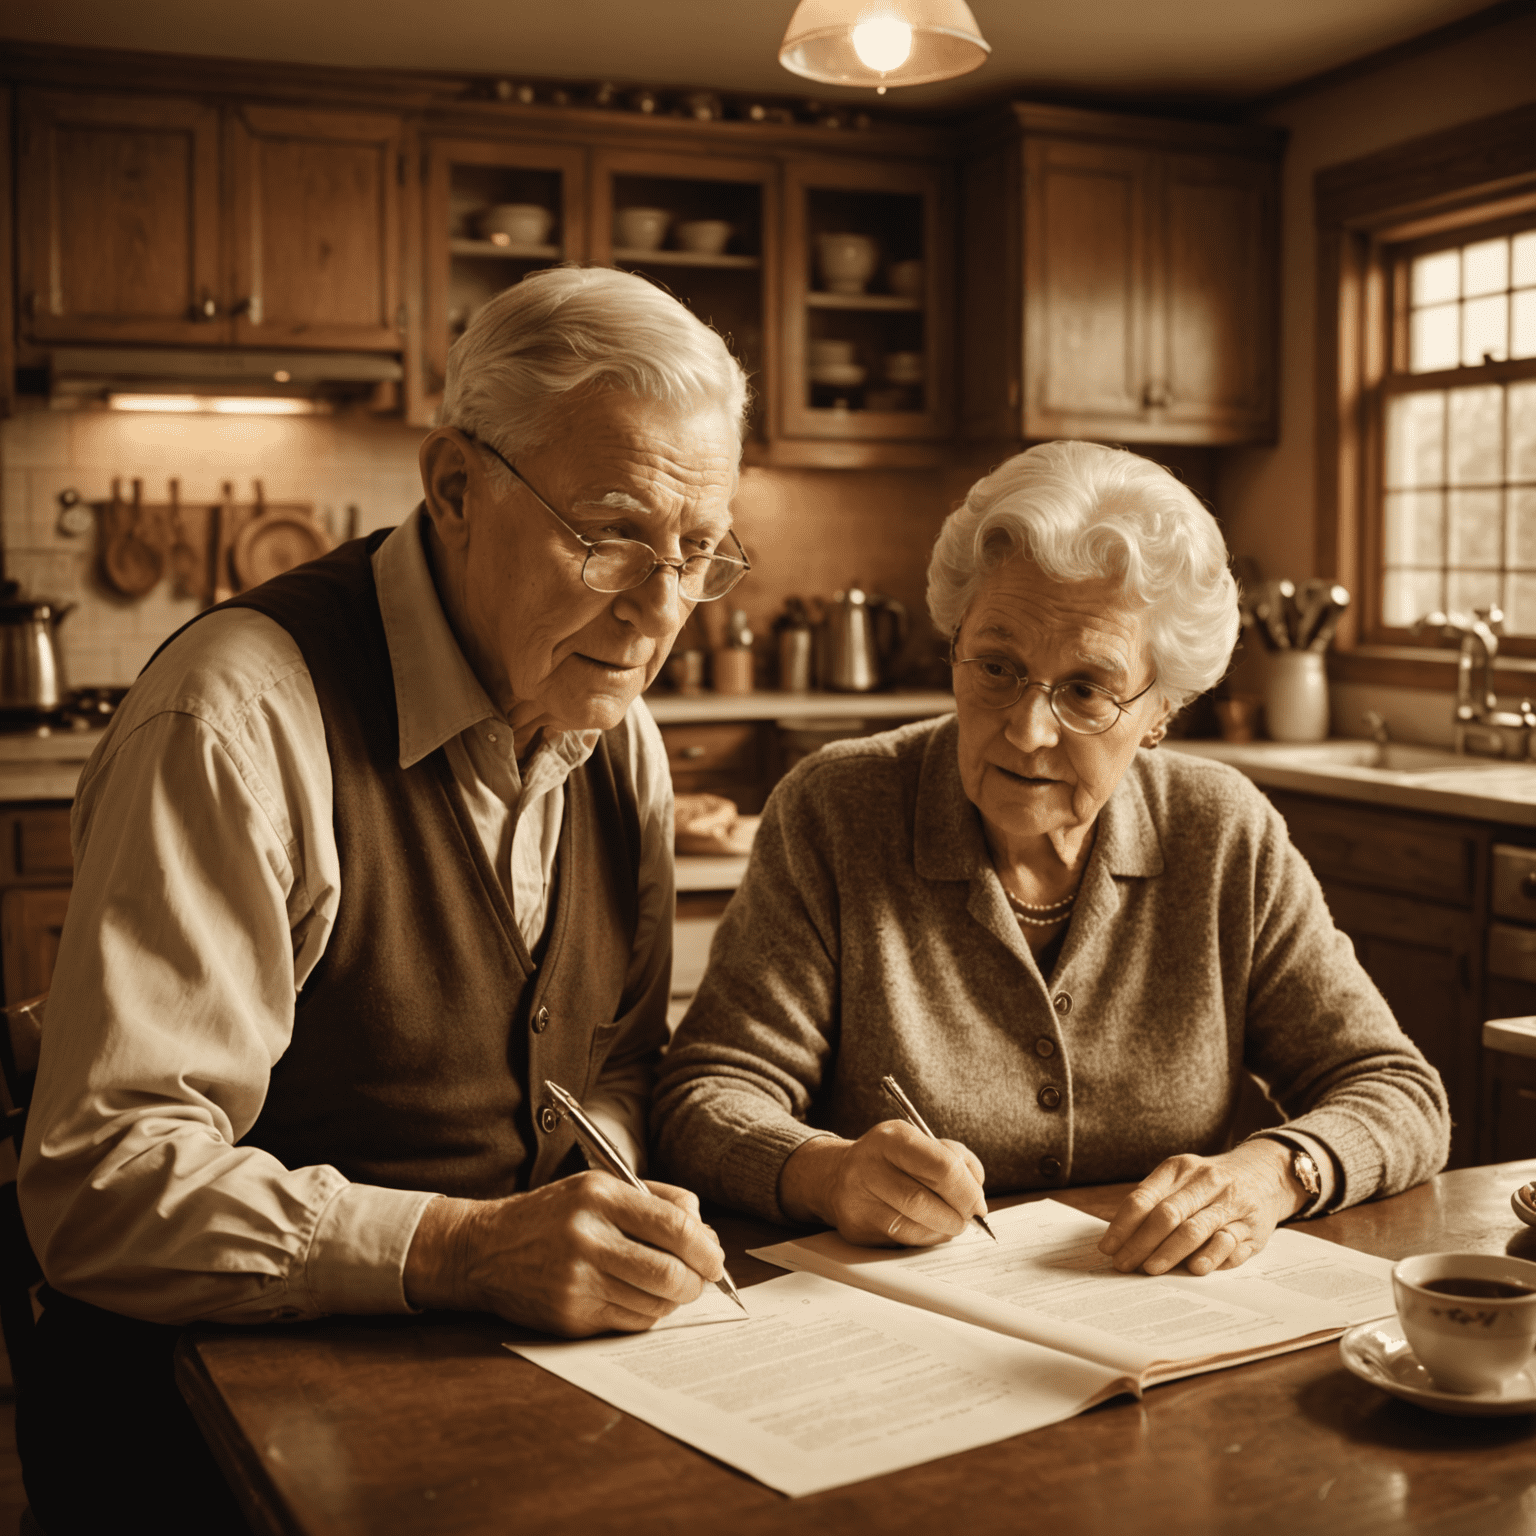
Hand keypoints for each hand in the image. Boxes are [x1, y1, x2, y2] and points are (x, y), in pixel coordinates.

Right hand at [403, 1173, 725, 1336]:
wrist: (483, 1250)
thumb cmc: (552, 1215)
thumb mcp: (598, 1186)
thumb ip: (656, 1200)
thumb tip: (705, 1232)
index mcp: (598, 1196)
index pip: (673, 1225)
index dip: (705, 1247)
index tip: (715, 1257)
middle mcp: (587, 1238)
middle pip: (669, 1272)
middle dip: (696, 1281)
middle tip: (700, 1279)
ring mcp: (577, 1281)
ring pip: (654, 1303)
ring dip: (673, 1300)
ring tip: (669, 1287)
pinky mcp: (570, 1316)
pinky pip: (630, 1323)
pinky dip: (646, 1314)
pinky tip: (639, 1299)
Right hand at [778, 1122, 987, 1247]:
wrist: (836, 1176)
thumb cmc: (890, 1159)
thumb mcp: (919, 1142)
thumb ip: (955, 1158)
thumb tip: (976, 1191)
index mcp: (891, 1138)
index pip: (941, 1166)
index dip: (967, 1190)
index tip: (978, 1202)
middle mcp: (868, 1166)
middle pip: (925, 1201)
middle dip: (957, 1215)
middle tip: (968, 1217)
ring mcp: (858, 1199)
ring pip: (913, 1227)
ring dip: (942, 1230)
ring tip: (950, 1222)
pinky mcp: (856, 1229)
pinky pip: (901, 1242)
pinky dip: (925, 1239)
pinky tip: (928, 1228)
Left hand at [1097, 1141, 1306, 1276]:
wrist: (1264, 1175)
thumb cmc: (1207, 1184)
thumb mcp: (1180, 1179)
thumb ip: (1153, 1202)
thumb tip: (1119, 1239)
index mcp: (1178, 1168)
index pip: (1143, 1197)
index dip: (1122, 1225)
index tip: (1108, 1248)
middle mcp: (1205, 1182)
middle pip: (1167, 1214)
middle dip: (1141, 1243)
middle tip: (1124, 1265)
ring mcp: (1231, 1203)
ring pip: (1195, 1229)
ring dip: (1170, 1252)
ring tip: (1151, 1269)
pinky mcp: (1252, 1228)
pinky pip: (1228, 1244)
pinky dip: (1209, 1257)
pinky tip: (1194, 1268)